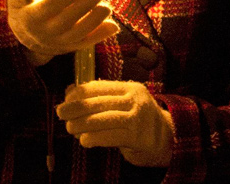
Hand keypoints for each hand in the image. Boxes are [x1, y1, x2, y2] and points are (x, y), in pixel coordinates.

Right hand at [6, 0, 118, 65]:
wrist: (26, 36)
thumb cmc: (26, 8)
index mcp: (32, 17)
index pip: (51, 7)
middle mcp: (46, 33)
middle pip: (67, 22)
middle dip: (84, 7)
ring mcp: (60, 43)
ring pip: (79, 35)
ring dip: (95, 21)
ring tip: (107, 8)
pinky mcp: (71, 48)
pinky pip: (87, 43)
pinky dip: (101, 35)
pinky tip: (113, 26)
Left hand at [58, 81, 174, 167]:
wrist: (168, 138)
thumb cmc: (139, 119)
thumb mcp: (123, 103)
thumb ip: (100, 97)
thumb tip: (70, 91)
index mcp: (129, 88)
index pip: (98, 87)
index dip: (79, 93)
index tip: (65, 100)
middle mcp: (134, 100)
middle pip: (98, 103)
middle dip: (75, 108)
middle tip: (61, 113)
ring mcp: (138, 118)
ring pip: (102, 119)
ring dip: (81, 125)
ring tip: (70, 128)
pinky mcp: (138, 137)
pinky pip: (110, 136)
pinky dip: (94, 138)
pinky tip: (84, 140)